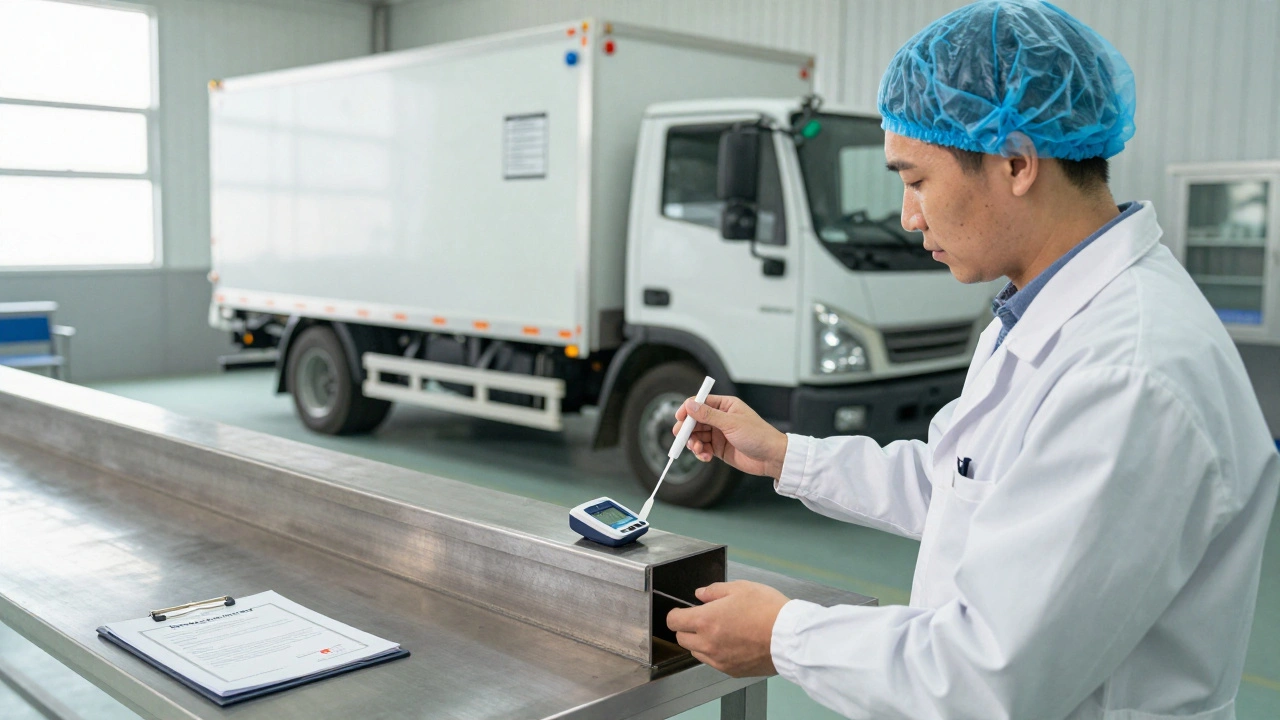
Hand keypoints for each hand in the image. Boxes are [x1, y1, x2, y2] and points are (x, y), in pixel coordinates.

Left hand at [666, 581, 789, 676]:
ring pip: (696, 652)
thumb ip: (714, 590)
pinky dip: (716, 653)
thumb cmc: (768, 611)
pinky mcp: (731, 671)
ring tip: (720, 630)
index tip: (682, 611)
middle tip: (703, 619)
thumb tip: (701, 594)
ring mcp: (719, 660)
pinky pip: (714, 662)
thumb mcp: (740, 588)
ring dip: (700, 642)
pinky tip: (731, 643)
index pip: (674, 621)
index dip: (676, 614)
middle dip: (687, 628)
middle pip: (682, 639)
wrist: (789, 637)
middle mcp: (708, 643)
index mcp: (705, 620)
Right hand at [672, 395, 787, 478]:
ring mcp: (719, 433)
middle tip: (682, 438)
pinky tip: (705, 457)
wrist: (771, 458)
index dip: (688, 409)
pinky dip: (700, 453)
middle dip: (688, 429)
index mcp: (725, 405)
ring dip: (694, 443)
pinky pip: (703, 448)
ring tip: (699, 450)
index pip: (700, 402)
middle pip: (695, 420)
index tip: (679, 419)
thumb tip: (690, 405)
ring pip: (697, 435)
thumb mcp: (731, 423)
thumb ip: (708, 415)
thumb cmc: (758, 435)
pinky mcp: (719, 448)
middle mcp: (720, 418)